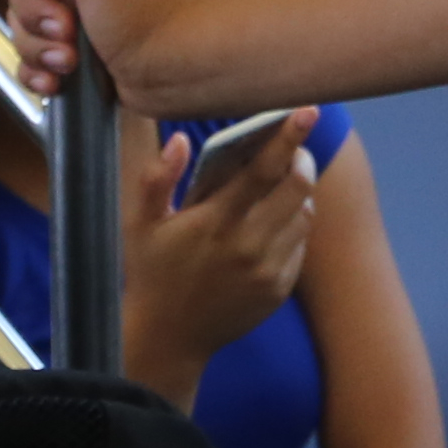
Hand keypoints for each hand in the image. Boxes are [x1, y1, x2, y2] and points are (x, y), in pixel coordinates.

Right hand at [0, 0, 221, 114]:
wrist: (176, 68)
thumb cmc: (147, 4)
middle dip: (36, 10)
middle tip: (68, 25)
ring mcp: (81, 1)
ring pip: (22, 19)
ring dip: (39, 43)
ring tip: (70, 57)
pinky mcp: (77, 42)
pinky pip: (32, 52)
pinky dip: (39, 67)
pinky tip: (57, 78)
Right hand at [120, 99, 313, 407]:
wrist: (169, 337)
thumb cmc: (152, 272)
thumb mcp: (139, 225)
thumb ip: (155, 179)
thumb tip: (179, 140)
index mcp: (216, 222)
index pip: (263, 170)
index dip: (288, 137)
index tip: (308, 111)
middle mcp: (249, 246)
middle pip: (298, 188)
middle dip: (301, 160)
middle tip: (293, 149)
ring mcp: (268, 271)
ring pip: (304, 215)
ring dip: (298, 193)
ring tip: (279, 185)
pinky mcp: (280, 289)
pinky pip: (300, 245)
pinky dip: (293, 226)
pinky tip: (271, 223)